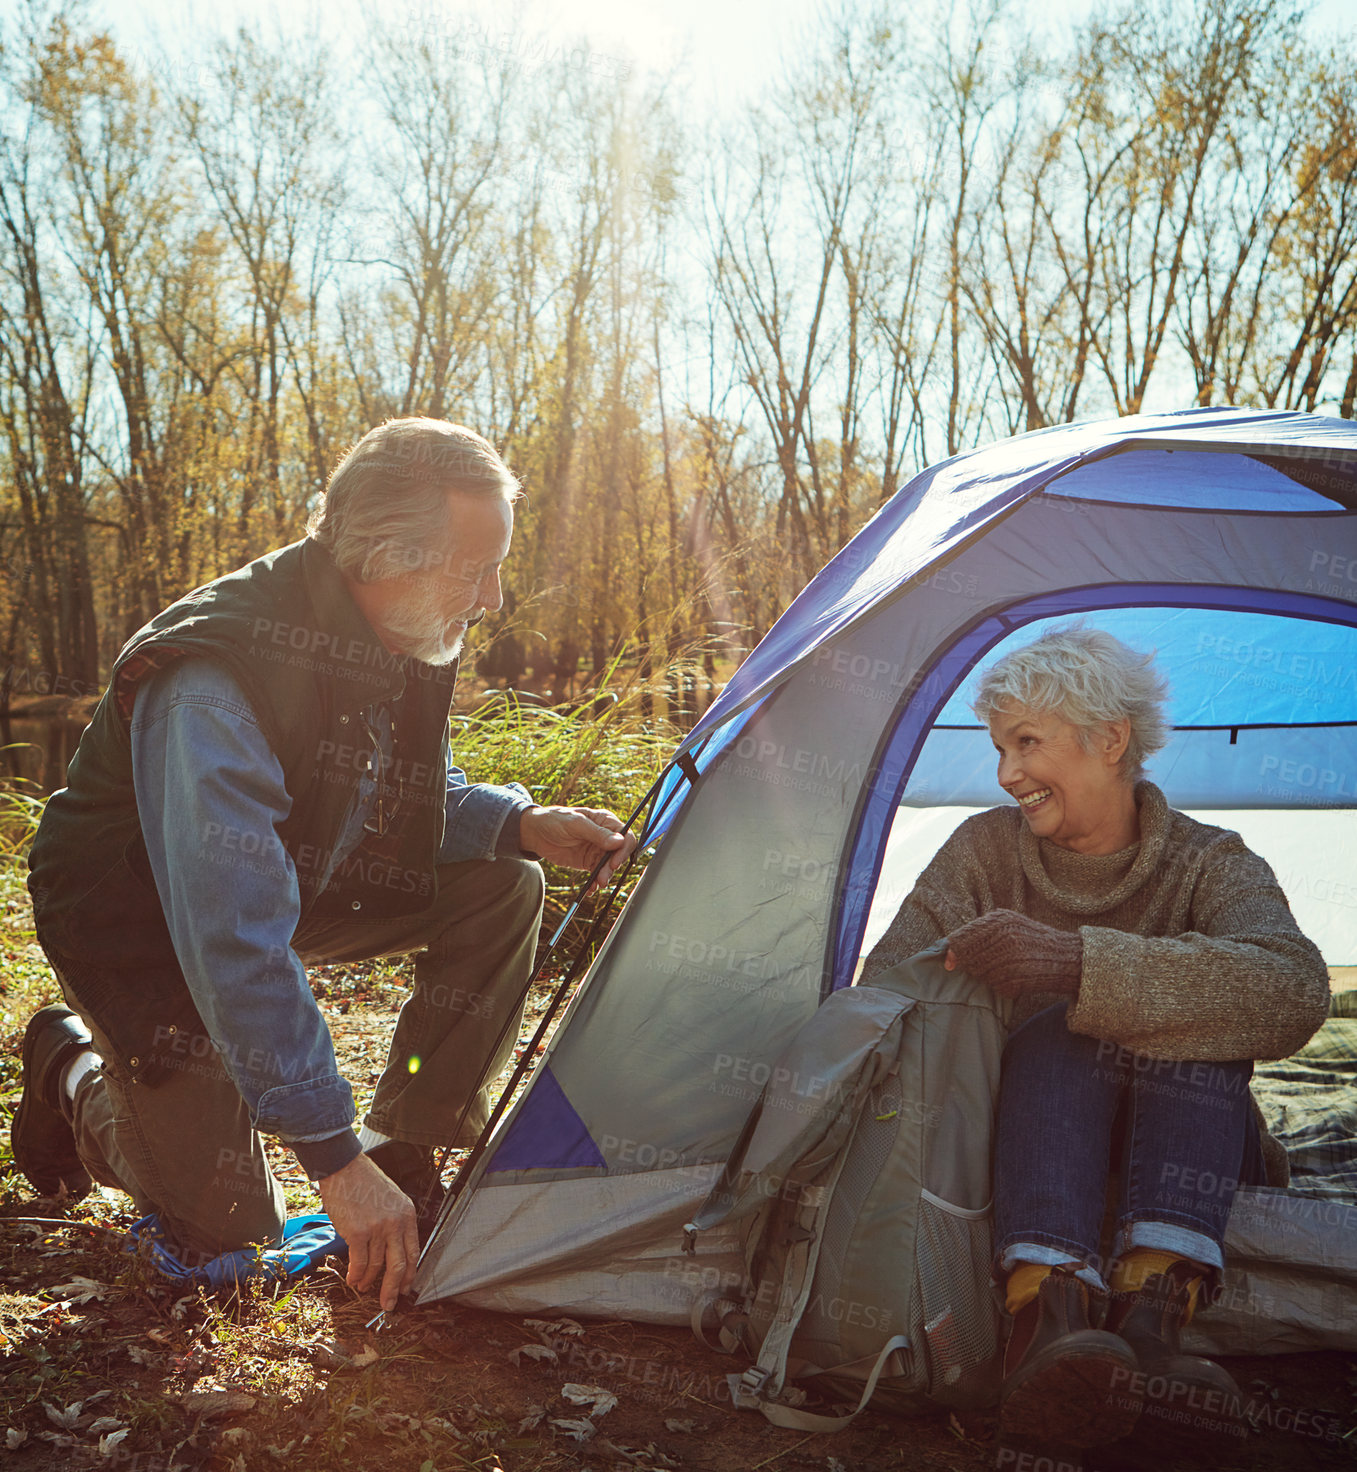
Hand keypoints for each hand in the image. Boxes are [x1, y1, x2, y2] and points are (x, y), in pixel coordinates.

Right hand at [317, 1153, 418, 1311]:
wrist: (345, 1169)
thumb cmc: (365, 1183)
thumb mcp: (391, 1200)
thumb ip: (395, 1223)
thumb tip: (390, 1253)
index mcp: (407, 1214)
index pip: (414, 1251)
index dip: (410, 1274)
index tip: (405, 1289)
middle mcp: (396, 1223)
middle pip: (399, 1265)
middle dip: (393, 1289)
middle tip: (389, 1304)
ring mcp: (378, 1228)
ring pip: (377, 1266)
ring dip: (369, 1281)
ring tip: (363, 1287)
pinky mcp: (358, 1233)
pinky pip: (360, 1263)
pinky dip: (356, 1276)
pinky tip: (352, 1280)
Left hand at [519, 805, 637, 893]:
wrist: (534, 833)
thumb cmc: (554, 820)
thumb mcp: (575, 824)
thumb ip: (597, 833)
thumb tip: (618, 841)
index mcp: (605, 821)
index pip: (625, 836)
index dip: (623, 850)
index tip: (614, 862)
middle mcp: (604, 836)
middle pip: (618, 854)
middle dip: (612, 867)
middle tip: (603, 878)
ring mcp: (597, 850)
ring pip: (609, 866)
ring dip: (605, 876)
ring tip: (597, 884)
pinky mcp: (588, 862)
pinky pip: (597, 874)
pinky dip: (595, 882)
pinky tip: (591, 888)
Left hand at [943, 908, 1082, 998]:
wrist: (1064, 956)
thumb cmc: (1032, 938)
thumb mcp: (1009, 923)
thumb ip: (979, 932)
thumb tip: (949, 954)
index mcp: (999, 921)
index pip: (962, 938)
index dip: (953, 951)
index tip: (950, 960)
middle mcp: (1003, 939)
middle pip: (968, 958)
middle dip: (969, 963)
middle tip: (985, 962)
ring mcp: (1010, 961)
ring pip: (979, 973)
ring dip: (985, 973)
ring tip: (1004, 966)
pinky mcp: (1016, 980)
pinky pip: (994, 985)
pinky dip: (999, 983)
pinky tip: (1013, 975)